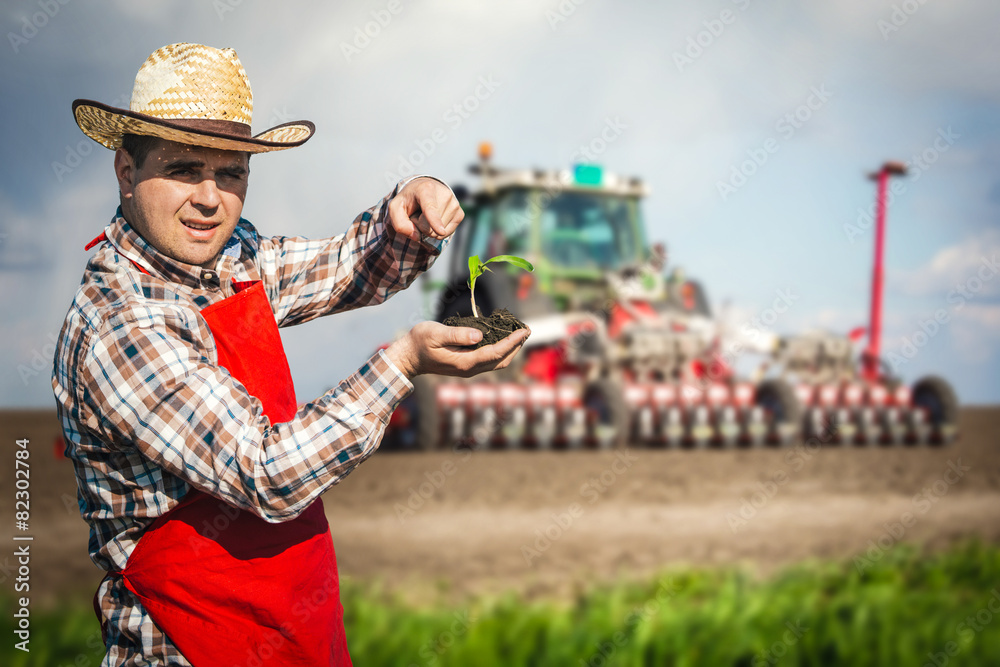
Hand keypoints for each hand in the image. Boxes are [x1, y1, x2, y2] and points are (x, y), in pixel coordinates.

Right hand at [385, 322, 529, 378]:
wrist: (407, 358)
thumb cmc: (419, 342)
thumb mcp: (436, 334)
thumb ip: (458, 335)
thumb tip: (480, 335)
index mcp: (465, 362)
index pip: (496, 352)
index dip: (512, 342)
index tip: (524, 330)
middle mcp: (470, 369)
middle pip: (502, 360)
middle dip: (516, 346)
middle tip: (527, 329)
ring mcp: (468, 369)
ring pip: (497, 362)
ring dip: (511, 349)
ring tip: (520, 333)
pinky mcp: (466, 365)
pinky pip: (489, 359)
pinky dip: (501, 349)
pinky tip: (503, 338)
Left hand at [388, 177, 464, 241]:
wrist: (424, 190)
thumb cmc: (408, 200)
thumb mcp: (396, 208)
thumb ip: (399, 223)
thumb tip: (417, 236)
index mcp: (426, 189)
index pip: (430, 208)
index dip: (434, 220)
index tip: (440, 231)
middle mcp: (444, 194)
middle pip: (429, 227)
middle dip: (420, 225)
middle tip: (418, 213)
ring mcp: (454, 204)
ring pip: (439, 233)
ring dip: (429, 227)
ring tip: (426, 214)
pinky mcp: (460, 213)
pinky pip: (447, 234)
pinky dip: (438, 230)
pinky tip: (436, 218)